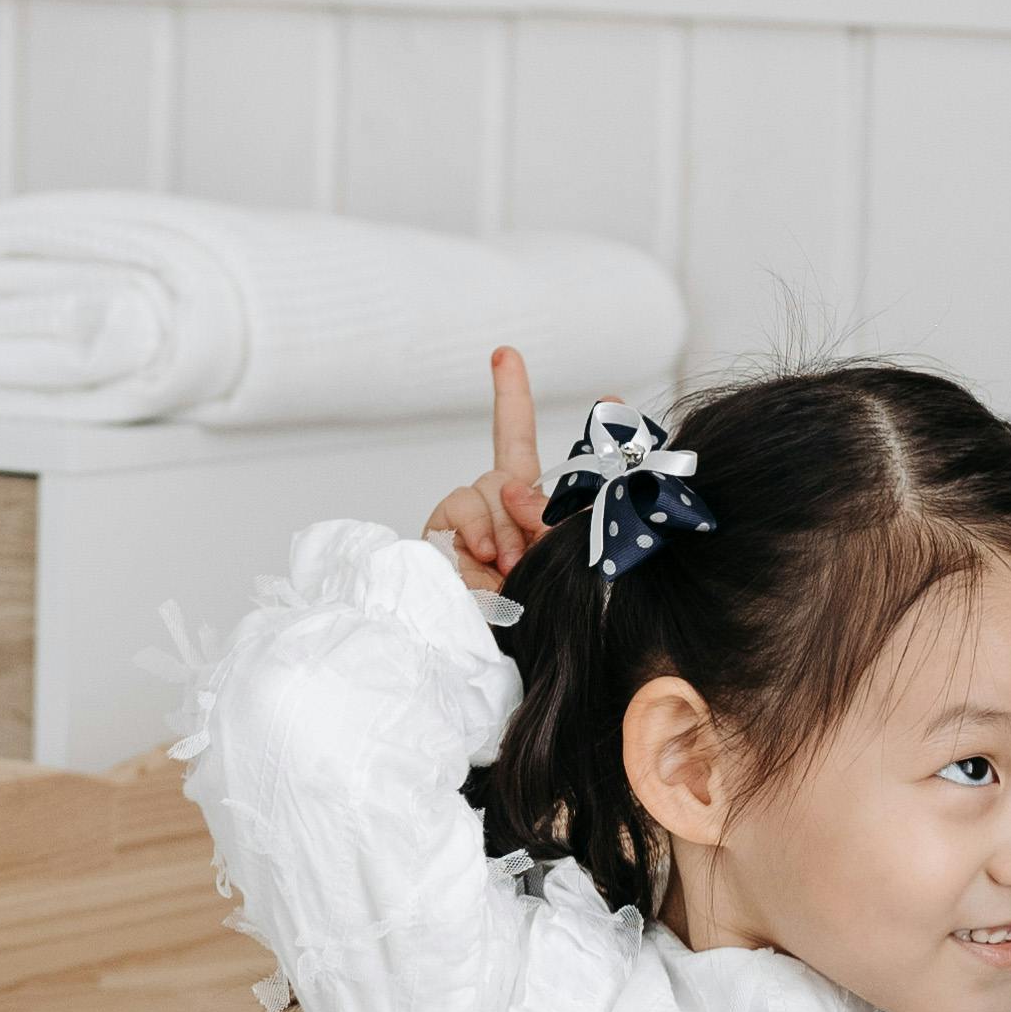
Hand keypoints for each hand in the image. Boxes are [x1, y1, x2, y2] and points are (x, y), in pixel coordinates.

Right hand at [431, 350, 551, 593]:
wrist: (507, 657)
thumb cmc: (550, 612)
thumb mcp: (568, 553)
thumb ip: (555, 513)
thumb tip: (516, 490)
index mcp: (531, 510)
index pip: (522, 446)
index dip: (513, 398)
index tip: (503, 355)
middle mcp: (497, 511)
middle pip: (508, 471)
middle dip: (523, 503)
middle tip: (530, 546)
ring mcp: (469, 525)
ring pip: (483, 489)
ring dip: (498, 524)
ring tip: (506, 561)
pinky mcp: (442, 538)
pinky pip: (456, 510)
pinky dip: (474, 530)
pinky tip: (482, 557)